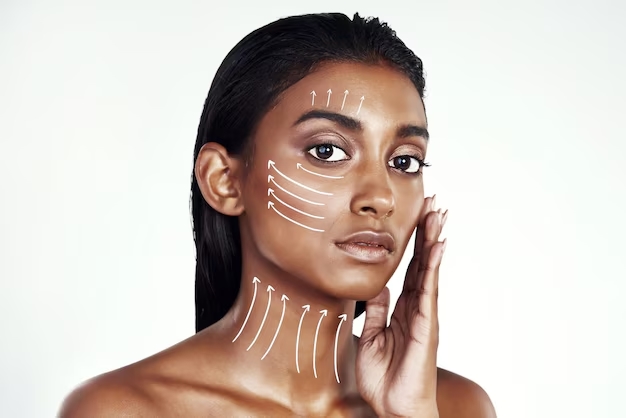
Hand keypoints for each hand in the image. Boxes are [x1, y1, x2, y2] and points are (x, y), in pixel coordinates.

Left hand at [356, 195, 446, 417]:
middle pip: (423, 261)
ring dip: (433, 240)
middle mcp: (417, 306)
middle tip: (434, 203)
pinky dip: (433, 266)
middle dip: (428, 231)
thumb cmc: (384, 377)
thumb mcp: (373, 336)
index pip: (410, 267)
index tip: (419, 216)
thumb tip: (378, 285)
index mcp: (402, 307)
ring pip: (429, 269)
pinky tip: (437, 246)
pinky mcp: (426, 324)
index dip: (414, 242)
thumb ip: (377, 310)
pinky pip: (429, 290)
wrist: (394, 407)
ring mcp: (424, 313)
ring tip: (439, 214)